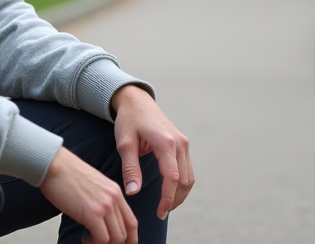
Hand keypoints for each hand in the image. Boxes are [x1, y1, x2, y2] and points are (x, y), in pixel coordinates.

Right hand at [40, 146, 138, 243]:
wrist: (54, 164)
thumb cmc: (66, 174)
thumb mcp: (93, 185)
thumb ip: (102, 199)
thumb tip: (101, 219)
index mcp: (115, 191)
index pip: (131, 222)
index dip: (131, 238)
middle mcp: (114, 198)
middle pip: (125, 232)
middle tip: (99, 243)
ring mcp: (105, 206)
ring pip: (116, 238)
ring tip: (89, 240)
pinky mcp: (93, 213)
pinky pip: (102, 239)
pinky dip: (94, 243)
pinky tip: (84, 238)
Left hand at [111, 85, 194, 220]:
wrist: (136, 100)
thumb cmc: (128, 120)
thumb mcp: (125, 144)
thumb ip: (130, 169)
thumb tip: (133, 192)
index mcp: (165, 142)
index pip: (172, 178)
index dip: (167, 199)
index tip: (159, 213)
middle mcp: (179, 143)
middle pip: (184, 180)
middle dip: (175, 200)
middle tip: (160, 214)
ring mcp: (183, 143)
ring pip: (189, 176)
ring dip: (180, 194)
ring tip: (166, 206)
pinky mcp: (182, 144)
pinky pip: (187, 169)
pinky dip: (182, 183)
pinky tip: (171, 192)